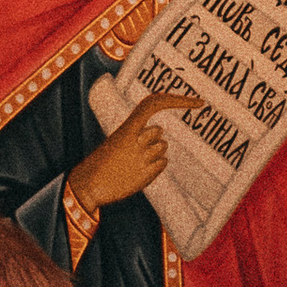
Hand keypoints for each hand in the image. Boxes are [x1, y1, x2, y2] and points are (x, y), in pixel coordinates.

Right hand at [71, 91, 186, 212]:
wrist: (88, 185)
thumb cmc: (102, 162)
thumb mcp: (116, 140)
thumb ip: (135, 133)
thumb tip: (157, 133)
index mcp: (125, 128)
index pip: (154, 105)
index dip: (177, 100)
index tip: (198, 102)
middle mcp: (135, 141)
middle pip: (159, 132)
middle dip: (153, 140)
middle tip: (135, 150)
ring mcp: (141, 158)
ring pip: (162, 148)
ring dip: (153, 154)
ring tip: (134, 162)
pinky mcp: (146, 175)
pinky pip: (162, 164)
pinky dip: (155, 166)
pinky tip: (138, 171)